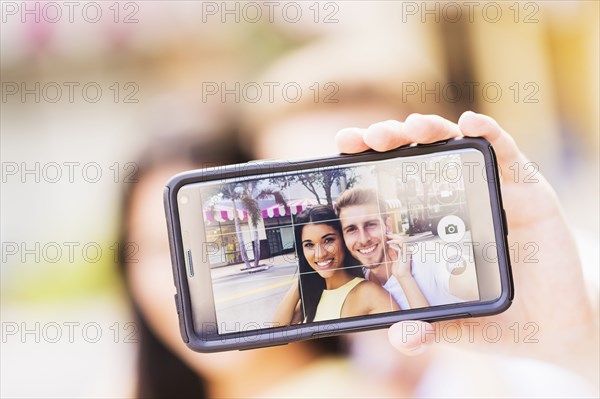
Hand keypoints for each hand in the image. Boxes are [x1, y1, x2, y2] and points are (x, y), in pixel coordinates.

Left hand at [336, 112, 598, 382]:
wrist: (559, 327)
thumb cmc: (502, 319)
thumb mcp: (460, 327)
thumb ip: (431, 329)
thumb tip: (400, 338)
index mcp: (432, 225)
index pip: (394, 183)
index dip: (369, 162)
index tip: (344, 147)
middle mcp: (458, 200)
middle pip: (418, 157)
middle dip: (392, 139)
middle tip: (371, 138)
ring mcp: (491, 191)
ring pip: (456, 146)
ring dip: (432, 129)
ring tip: (413, 127)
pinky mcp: (527, 190)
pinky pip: (507, 153)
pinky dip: (490, 134)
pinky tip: (471, 124)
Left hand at [385, 233, 410, 278]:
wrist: (401, 276)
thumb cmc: (398, 270)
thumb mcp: (394, 259)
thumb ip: (392, 253)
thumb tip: (388, 247)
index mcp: (404, 251)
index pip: (400, 241)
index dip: (394, 238)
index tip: (387, 237)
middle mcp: (407, 250)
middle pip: (402, 238)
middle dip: (394, 236)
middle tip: (386, 235)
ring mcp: (407, 250)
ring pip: (402, 239)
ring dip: (394, 237)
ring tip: (387, 237)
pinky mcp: (406, 252)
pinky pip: (401, 243)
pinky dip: (395, 242)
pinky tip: (389, 243)